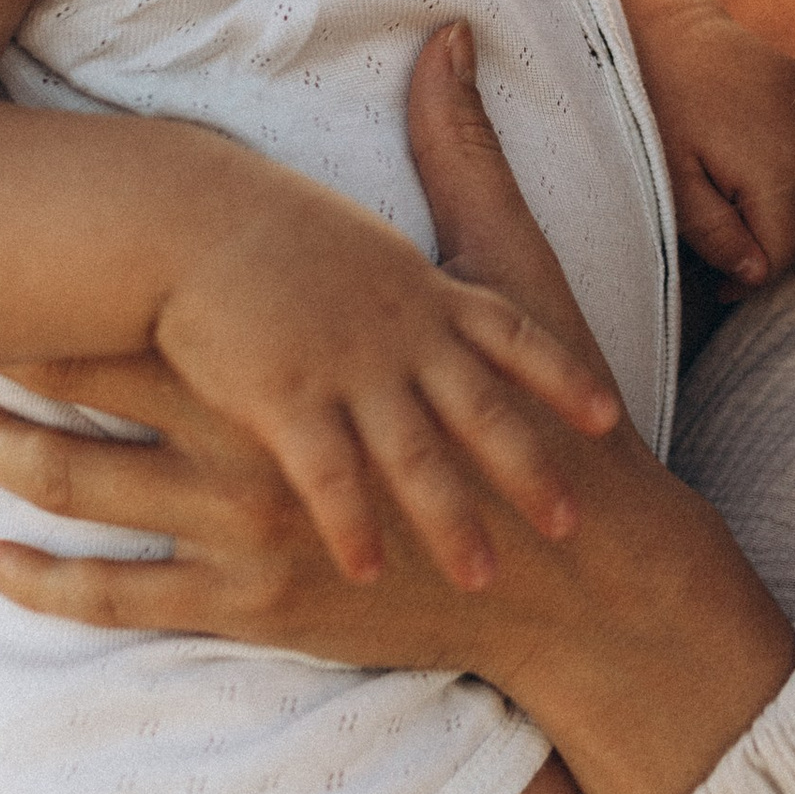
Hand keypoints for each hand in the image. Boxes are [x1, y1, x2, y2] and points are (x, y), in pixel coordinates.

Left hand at [0, 23, 794, 793]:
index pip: (176, 305)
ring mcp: (257, 530)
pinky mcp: (260, 604)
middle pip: (114, 395)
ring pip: (105, 496)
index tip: (16, 242)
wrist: (577, 570)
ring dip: (13, 466)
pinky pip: (131, 600)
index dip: (90, 275)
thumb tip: (451, 41)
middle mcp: (269, 440)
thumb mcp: (511, 277)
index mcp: (312, 359)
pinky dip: (54, 588)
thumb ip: (465, 158)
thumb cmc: (546, 419)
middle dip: (22, 363)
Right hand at [151, 118, 620, 591]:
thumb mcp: (359, 237)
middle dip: (529, 470)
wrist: (187, 216)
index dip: (561, 376)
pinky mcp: (286, 398)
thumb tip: (422, 287)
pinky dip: (354, 523)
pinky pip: (331, 475)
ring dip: (452, 519)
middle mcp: (402, 332)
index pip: (514, 335)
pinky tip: (367, 569)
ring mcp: (349, 368)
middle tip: (570, 524)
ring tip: (483, 576)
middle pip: (482, 410)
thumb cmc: (267, 229)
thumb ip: (401, 275)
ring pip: (418, 455)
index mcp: (424, 291)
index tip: (607, 415)